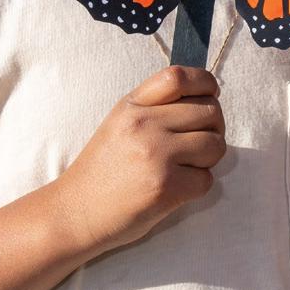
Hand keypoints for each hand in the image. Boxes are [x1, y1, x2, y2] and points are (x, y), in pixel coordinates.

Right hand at [52, 64, 226, 259]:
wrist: (74, 212)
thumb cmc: (102, 170)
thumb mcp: (119, 124)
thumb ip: (154, 107)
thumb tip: (206, 98)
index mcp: (131, 106)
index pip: (178, 76)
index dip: (205, 83)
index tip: (210, 96)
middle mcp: (144, 125)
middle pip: (209, 111)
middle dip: (213, 128)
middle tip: (198, 144)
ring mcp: (156, 156)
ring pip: (215, 145)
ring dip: (209, 158)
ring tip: (186, 167)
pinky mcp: (167, 187)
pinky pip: (207, 179)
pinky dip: (197, 185)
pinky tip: (175, 188)